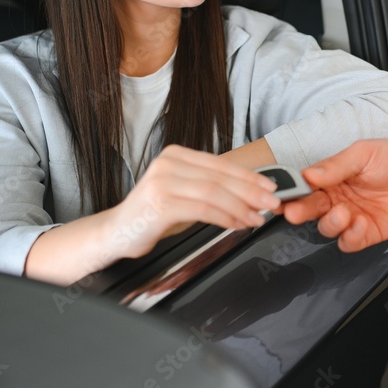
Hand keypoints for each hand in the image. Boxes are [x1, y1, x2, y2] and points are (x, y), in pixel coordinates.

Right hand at [109, 144, 279, 258]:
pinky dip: (225, 218)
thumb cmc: (152, 214)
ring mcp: (162, 182)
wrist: (116, 233)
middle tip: (271, 203)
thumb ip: (209, 186)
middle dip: (251, 192)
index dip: (249, 176)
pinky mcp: (161, 204)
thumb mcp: (183, 192)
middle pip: (220, 177)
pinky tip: (237, 224)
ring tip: (256, 218)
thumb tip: (249, 191)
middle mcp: (168, 163)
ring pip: (215, 193)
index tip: (270, 186)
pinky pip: (203, 210)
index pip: (221, 163)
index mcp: (176, 155)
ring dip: (241, 207)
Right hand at [281, 137, 387, 251]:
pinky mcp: (367, 233)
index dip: (291, 192)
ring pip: (327, 228)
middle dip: (299, 212)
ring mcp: (351, 217)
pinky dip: (350, 236)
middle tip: (295, 211)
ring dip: (330, 223)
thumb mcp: (363, 153)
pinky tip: (360, 223)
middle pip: (309, 210)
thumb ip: (336, 165)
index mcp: (331, 178)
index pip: (303, 187)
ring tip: (343, 212)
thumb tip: (309, 174)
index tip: (282, 195)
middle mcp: (337, 199)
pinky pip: (349, 242)